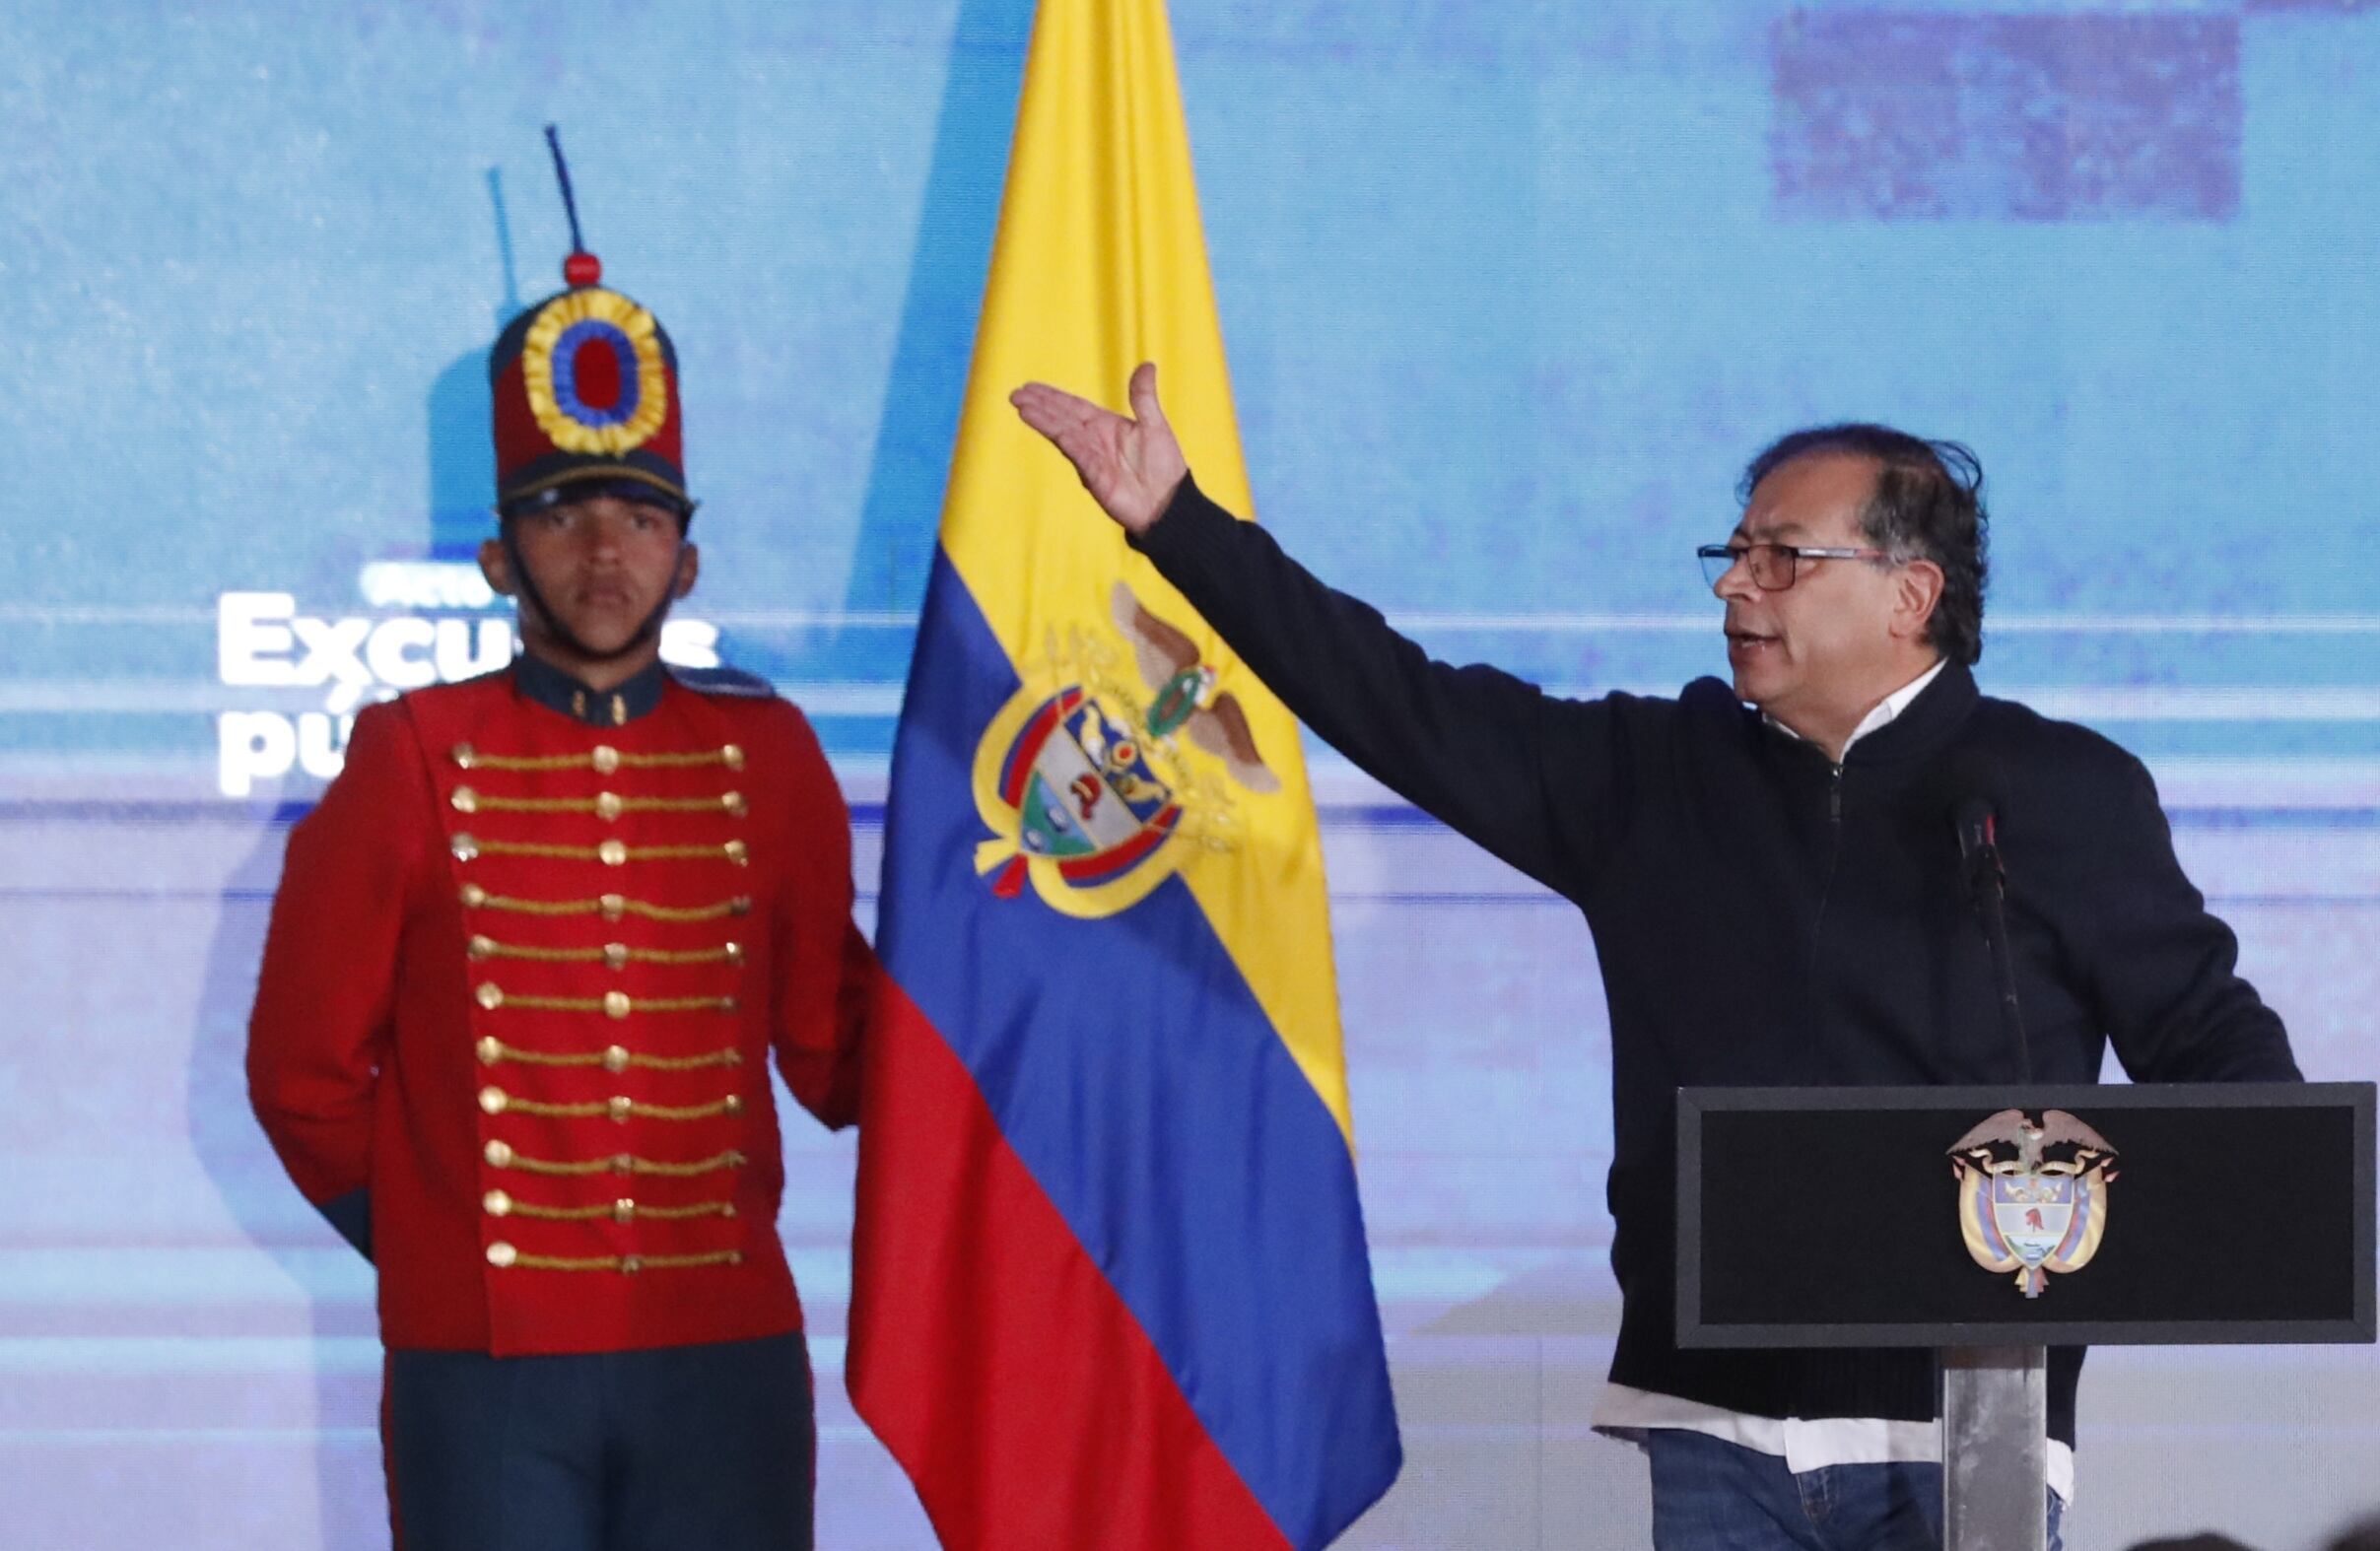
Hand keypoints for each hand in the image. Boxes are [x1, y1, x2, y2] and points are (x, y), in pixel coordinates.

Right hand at [1009, 362, 1186, 535]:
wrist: (1169, 504)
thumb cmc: (1164, 467)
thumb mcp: (1155, 424)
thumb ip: (1144, 396)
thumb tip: (1147, 364)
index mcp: (1105, 426)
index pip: (1073, 406)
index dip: (1052, 397)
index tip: (1030, 387)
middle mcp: (1094, 440)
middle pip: (1061, 417)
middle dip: (1039, 405)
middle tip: (1015, 394)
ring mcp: (1091, 458)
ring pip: (1063, 433)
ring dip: (1043, 420)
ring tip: (1022, 407)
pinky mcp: (1095, 476)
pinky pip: (1077, 453)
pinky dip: (1064, 440)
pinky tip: (1050, 428)